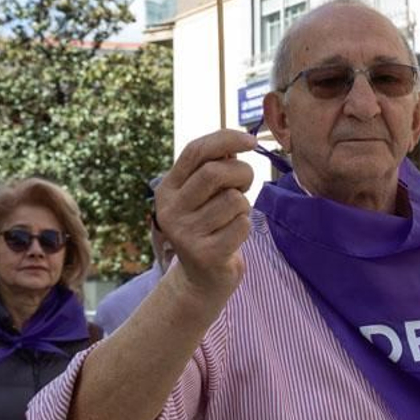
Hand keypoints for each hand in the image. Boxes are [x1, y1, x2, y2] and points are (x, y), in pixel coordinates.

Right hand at [154, 129, 256, 310]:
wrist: (201, 280)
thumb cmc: (210, 227)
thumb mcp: (204, 196)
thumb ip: (215, 167)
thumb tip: (239, 142)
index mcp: (167, 189)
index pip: (195, 151)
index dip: (225, 139)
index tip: (251, 140)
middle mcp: (170, 210)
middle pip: (215, 172)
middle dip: (242, 173)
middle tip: (245, 186)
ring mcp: (185, 234)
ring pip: (233, 199)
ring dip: (244, 205)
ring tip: (233, 217)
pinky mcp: (205, 254)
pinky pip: (241, 224)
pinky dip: (245, 226)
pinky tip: (233, 236)